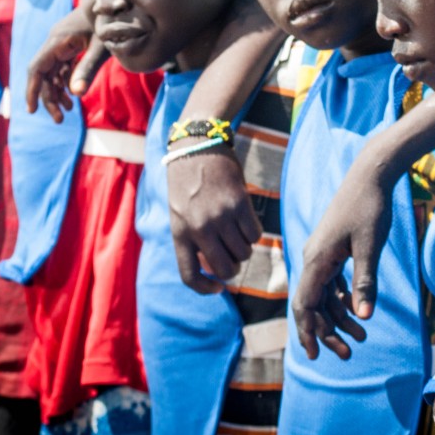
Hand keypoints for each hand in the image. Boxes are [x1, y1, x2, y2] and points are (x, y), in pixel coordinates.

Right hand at [25, 7, 106, 120]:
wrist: (113, 3)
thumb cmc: (108, 22)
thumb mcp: (101, 48)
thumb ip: (88, 69)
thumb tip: (77, 95)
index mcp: (58, 41)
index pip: (36, 69)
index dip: (32, 90)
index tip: (32, 111)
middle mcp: (55, 42)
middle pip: (43, 74)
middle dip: (49, 97)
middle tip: (59, 119)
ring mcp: (62, 43)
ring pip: (52, 72)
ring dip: (57, 91)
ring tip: (69, 110)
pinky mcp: (70, 45)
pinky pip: (61, 66)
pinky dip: (65, 81)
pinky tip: (74, 94)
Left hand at [167, 145, 261, 293]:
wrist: (197, 146)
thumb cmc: (187, 181)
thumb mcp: (179, 212)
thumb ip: (192, 237)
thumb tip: (214, 266)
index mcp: (179, 233)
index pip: (190, 275)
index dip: (206, 289)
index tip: (218, 288)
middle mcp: (200, 228)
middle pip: (225, 269)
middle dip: (233, 268)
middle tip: (234, 256)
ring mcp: (220, 216)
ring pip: (244, 253)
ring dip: (245, 249)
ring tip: (239, 234)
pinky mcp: (240, 203)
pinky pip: (256, 234)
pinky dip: (255, 233)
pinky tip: (247, 222)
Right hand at [291, 153, 394, 360]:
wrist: (370, 175)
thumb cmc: (370, 208)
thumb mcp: (370, 247)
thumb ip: (365, 282)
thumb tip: (363, 317)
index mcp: (317, 259)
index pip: (304, 305)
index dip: (308, 332)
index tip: (315, 356)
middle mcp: (313, 258)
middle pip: (313, 304)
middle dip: (327, 332)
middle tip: (348, 354)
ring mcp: (322, 253)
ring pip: (324, 295)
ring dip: (338, 318)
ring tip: (361, 338)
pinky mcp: (333, 248)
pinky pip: (332, 282)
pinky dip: (343, 299)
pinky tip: (358, 311)